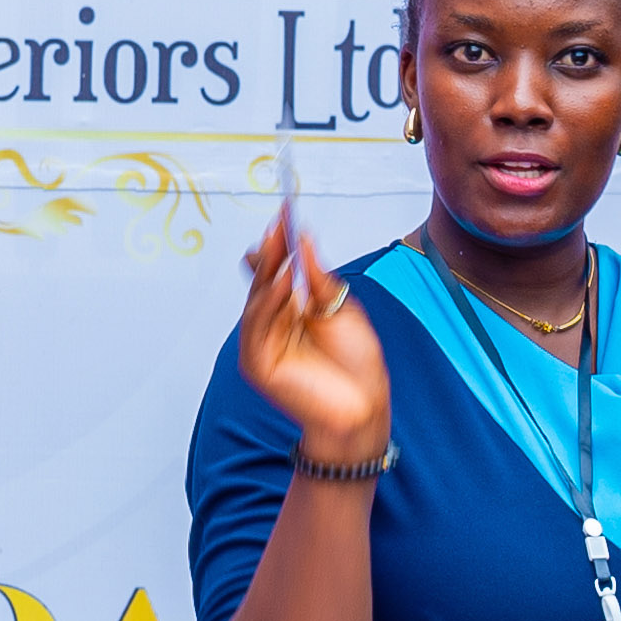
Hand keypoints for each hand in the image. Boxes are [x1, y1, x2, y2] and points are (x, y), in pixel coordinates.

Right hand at [237, 201, 396, 468]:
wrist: (363, 406)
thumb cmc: (356, 363)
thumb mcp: (339, 308)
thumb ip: (317, 278)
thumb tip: (302, 239)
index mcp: (290, 310)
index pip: (276, 271)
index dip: (279, 244)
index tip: (286, 214)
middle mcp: (272, 324)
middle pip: (264, 281)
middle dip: (272, 251)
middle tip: (280, 223)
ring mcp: (261, 344)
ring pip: (258, 300)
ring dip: (269, 271)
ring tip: (281, 243)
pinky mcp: (257, 363)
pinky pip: (257, 327)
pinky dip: (267, 302)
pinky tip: (280, 281)